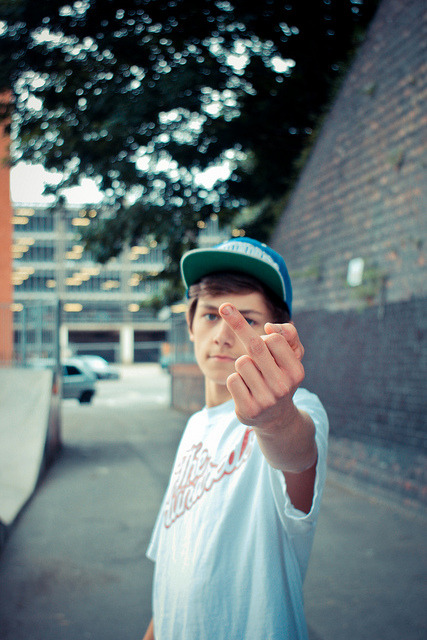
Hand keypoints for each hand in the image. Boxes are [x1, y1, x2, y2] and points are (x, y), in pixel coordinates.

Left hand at [219, 303, 304, 431]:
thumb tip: (270, 327)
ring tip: (253, 376)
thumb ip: (289, 335)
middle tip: (224, 305)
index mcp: (295, 371)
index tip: (262, 325)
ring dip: (243, 364)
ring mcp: (265, 400)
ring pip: (242, 362)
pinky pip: (232, 379)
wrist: (277, 418)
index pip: (274, 339)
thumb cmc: (281, 378)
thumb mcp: (292, 357)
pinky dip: (235, 380)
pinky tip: (245, 389)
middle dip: (236, 322)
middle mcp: (282, 386)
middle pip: (255, 346)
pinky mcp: (248, 409)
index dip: (266, 335)